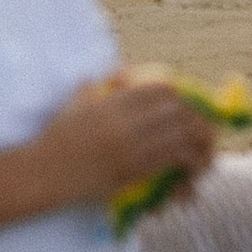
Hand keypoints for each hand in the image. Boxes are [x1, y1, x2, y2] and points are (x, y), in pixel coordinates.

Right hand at [43, 76, 223, 208]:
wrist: (45, 173)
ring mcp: (128, 151)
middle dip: (196, 119)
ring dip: (196, 144)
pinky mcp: (130, 175)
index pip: (157, 90)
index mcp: (112, 104)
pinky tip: (191, 167)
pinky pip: (166, 167)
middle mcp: (124, 126)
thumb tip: (118, 76)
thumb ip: (97, 87)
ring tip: (206, 147)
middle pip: (174, 115)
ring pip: (177, 142)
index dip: (178, 93)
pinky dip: (183, 166)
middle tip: (206, 124)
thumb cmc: (58, 136)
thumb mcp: (76, 103)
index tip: (186, 99)